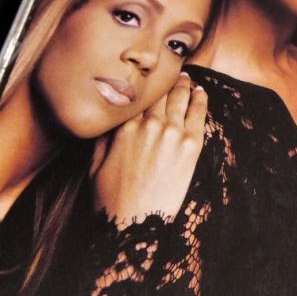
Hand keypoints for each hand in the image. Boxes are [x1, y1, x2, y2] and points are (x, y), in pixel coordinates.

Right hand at [92, 73, 206, 228]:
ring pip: (180, 98)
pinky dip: (200, 99)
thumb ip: (104, 136)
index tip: (148, 75)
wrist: (135, 225)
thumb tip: (108, 116)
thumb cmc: (110, 198)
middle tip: (172, 71)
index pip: (137, 95)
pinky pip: (198, 114)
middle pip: (160, 93)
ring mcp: (172, 133)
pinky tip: (201, 92)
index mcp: (123, 126)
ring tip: (187, 78)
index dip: (144, 84)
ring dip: (184, 85)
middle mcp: (148, 124)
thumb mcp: (95, 163)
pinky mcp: (191, 146)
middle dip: (166, 80)